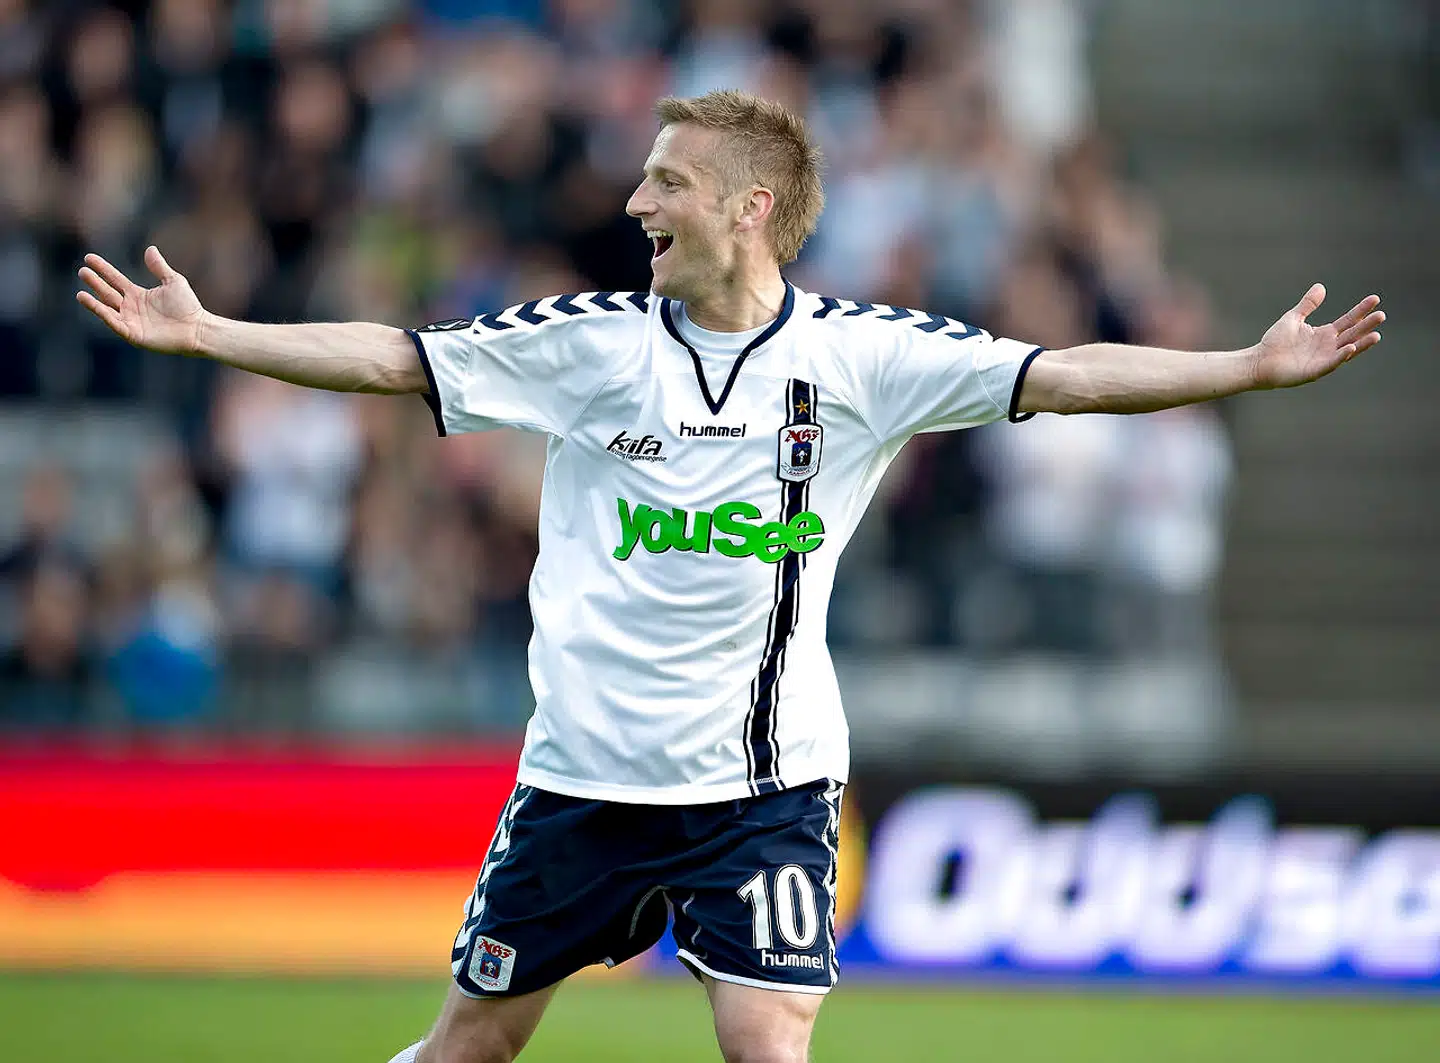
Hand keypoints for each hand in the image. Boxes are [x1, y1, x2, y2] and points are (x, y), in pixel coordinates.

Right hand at [76, 245, 206, 355]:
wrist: (197, 329)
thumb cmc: (188, 306)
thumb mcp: (173, 281)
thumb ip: (159, 267)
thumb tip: (150, 249)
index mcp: (138, 295)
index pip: (115, 279)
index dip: (102, 269)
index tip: (88, 258)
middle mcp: (131, 307)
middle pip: (108, 292)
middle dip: (95, 282)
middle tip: (82, 271)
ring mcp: (131, 321)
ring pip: (107, 309)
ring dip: (93, 301)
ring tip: (80, 292)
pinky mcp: (133, 334)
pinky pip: (114, 323)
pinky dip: (102, 314)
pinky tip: (93, 305)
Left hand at [1251, 283, 1383, 389]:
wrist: (1259, 362)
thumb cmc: (1275, 342)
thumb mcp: (1293, 318)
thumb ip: (1308, 304)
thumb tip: (1321, 286)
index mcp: (1324, 334)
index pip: (1348, 320)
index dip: (1361, 310)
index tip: (1375, 299)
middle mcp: (1328, 347)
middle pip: (1352, 334)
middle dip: (1366, 325)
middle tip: (1382, 315)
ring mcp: (1323, 359)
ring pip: (1347, 350)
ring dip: (1362, 343)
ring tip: (1377, 335)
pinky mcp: (1315, 371)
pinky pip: (1331, 363)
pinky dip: (1341, 356)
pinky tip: (1351, 347)